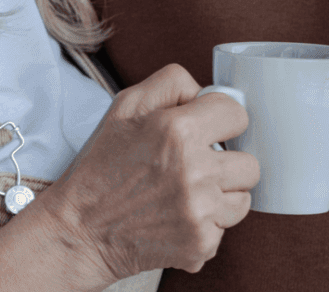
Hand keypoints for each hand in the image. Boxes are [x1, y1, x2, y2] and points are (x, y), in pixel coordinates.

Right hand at [37, 62, 258, 286]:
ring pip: (243, 198)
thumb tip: (207, 91)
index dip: (220, 118)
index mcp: (179, 130)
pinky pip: (225, 228)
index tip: (206, 128)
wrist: (80, 230)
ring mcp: (200, 212)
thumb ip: (172, 82)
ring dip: (222, 194)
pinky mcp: (200, 245)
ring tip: (187, 191)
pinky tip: (178, 216)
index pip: (237, 114)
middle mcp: (195, 171)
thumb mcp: (126, 105)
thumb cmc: (102, 165)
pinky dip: (207, 224)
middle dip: (226, 161)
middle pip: (249, 162)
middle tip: (196, 164)